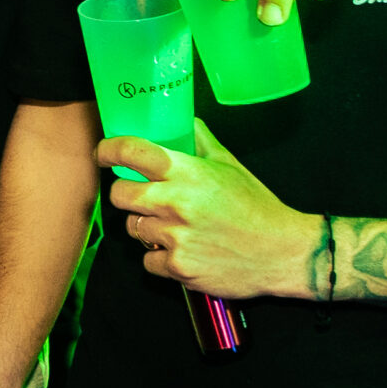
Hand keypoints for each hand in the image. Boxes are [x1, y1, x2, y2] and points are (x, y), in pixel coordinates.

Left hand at [100, 120, 321, 300]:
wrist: (283, 253)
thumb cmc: (256, 207)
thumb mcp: (230, 165)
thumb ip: (200, 141)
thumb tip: (182, 120)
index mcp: (187, 173)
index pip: (132, 152)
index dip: (109, 150)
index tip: (103, 153)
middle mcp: (176, 203)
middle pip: (119, 194)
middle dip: (127, 194)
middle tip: (142, 197)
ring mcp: (176, 237)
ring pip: (133, 228)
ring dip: (147, 228)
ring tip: (176, 227)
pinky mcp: (179, 267)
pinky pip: (148, 260)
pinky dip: (161, 258)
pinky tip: (184, 251)